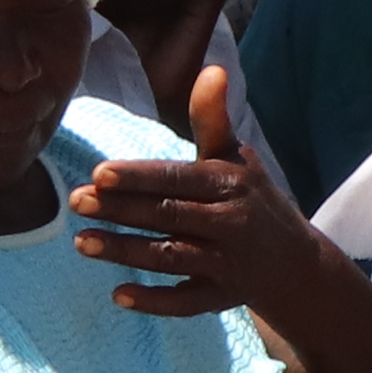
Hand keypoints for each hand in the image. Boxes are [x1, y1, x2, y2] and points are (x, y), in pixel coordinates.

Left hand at [72, 70, 336, 324]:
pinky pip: (186, 303)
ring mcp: (225, 265)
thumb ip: (212, 119)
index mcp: (228, 185)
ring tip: (81, 243)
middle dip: (120, 211)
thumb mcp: (236, 157)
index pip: (177, 179)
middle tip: (75, 202)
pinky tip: (117, 295)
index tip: (98, 173)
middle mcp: (228, 224)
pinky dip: (154, 301)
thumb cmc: (251, 196)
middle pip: (167, 217)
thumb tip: (211, 69)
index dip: (139, 177)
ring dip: (125, 252)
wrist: (296, 262)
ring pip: (170, 258)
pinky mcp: (221, 298)